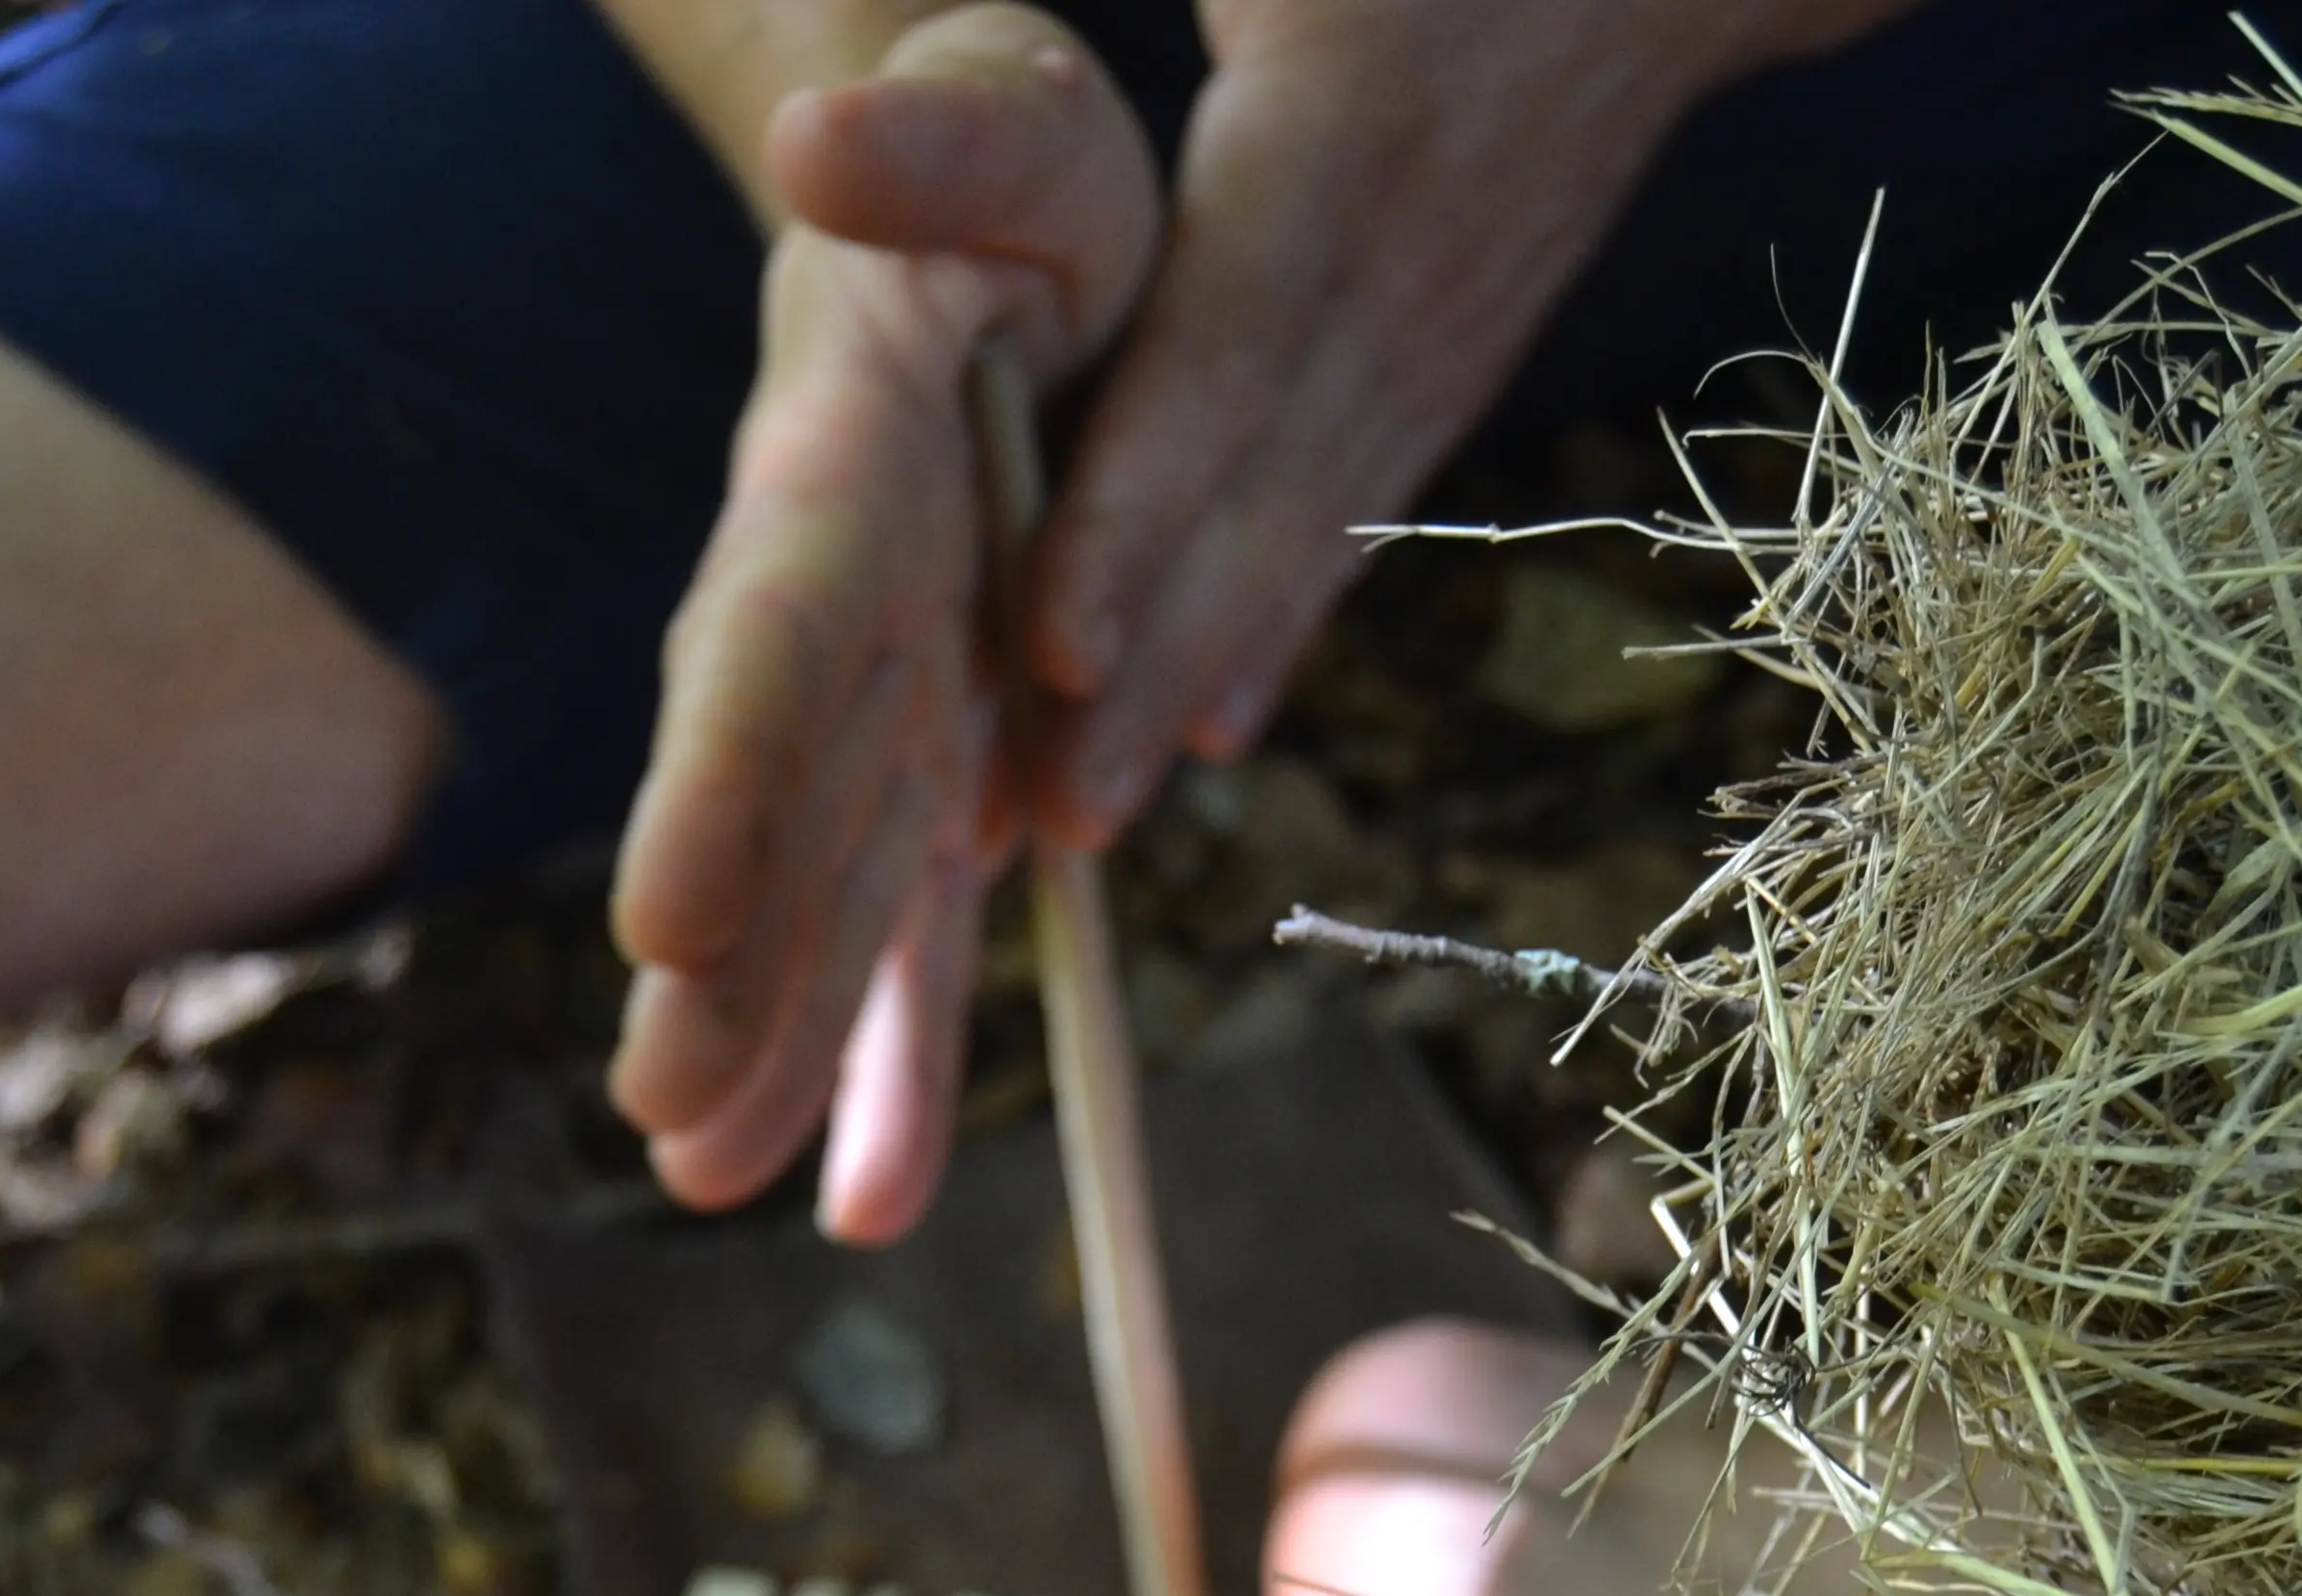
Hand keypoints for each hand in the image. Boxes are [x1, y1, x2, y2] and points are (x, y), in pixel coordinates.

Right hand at [605, 6, 1158, 1242]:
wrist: (1009, 234)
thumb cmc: (1014, 172)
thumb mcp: (1005, 125)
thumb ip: (937, 139)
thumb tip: (829, 145)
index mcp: (841, 473)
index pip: (774, 637)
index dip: (722, 775)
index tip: (665, 917)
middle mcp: (839, 614)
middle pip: (775, 805)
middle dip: (729, 964)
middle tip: (672, 1115)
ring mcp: (886, 701)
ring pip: (829, 890)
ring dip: (780, 1038)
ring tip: (716, 1178)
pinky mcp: (946, 753)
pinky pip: (920, 926)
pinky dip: (889, 1063)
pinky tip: (855, 1199)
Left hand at [1021, 0, 1912, 841]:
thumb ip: (1054, 73)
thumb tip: (853, 111)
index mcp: (1340, 129)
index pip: (1225, 349)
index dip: (1141, 504)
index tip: (1052, 638)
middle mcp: (1400, 259)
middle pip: (1262, 488)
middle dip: (1154, 660)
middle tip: (1052, 812)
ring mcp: (1439, 323)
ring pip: (1309, 522)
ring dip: (1202, 675)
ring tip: (1093, 815)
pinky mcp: (1448, 354)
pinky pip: (1356, 507)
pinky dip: (1283, 621)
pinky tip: (1212, 726)